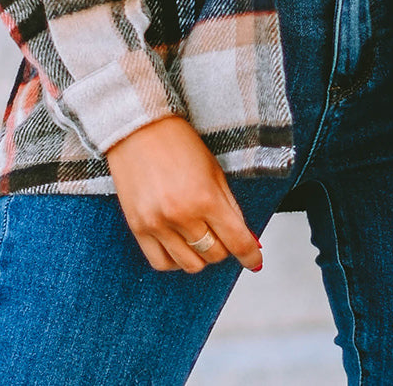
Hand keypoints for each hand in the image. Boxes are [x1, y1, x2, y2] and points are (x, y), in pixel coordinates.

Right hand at [104, 114, 263, 272]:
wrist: (138, 128)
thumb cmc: (177, 142)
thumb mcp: (214, 170)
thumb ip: (230, 207)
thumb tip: (246, 239)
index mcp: (205, 197)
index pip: (236, 241)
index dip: (250, 255)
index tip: (254, 259)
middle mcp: (181, 215)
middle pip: (215, 254)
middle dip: (225, 246)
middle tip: (222, 232)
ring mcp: (158, 224)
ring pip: (191, 264)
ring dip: (201, 254)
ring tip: (200, 236)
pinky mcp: (138, 228)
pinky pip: (161, 262)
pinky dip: (176, 259)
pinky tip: (180, 244)